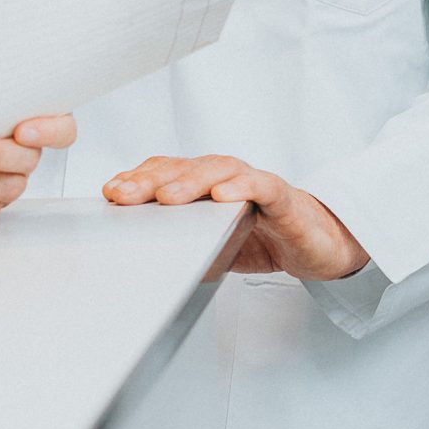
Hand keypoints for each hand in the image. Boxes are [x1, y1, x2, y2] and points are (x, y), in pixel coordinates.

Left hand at [103, 155, 368, 280]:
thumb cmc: (266, 237)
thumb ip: (186, 242)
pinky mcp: (282, 197)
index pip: (166, 173)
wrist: (319, 242)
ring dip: (189, 182)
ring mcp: (253, 183)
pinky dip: (241, 187)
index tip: (110, 194)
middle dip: (150, 180)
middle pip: (184, 168)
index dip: (137, 179)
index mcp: (205, 186)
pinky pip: (260, 186)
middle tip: (124, 194)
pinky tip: (223, 196)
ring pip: (218, 171)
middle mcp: (226, 177)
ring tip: (166, 197)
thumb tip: (145, 259)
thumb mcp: (215, 243)